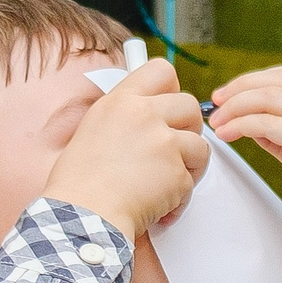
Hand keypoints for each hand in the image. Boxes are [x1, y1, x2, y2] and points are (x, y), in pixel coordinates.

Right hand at [42, 58, 209, 240]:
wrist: (84, 212)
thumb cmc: (81, 181)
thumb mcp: (95, 129)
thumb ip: (126, 117)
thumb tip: (151, 114)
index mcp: (120, 101)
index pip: (161, 70)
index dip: (172, 89)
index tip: (170, 107)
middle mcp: (144, 114)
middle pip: (190, 105)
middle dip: (189, 129)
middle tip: (174, 150)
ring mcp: (164, 142)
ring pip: (200, 146)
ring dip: (189, 167)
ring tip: (164, 183)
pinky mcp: (177, 172)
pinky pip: (192, 181)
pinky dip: (180, 198)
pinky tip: (158, 206)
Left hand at [206, 63, 281, 242]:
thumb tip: (249, 115)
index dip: (260, 78)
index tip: (235, 91)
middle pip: (280, 80)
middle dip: (241, 88)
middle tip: (218, 102)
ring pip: (270, 98)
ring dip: (236, 107)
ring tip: (219, 122)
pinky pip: (267, 123)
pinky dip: (242, 125)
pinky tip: (229, 134)